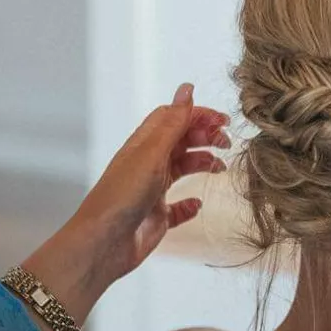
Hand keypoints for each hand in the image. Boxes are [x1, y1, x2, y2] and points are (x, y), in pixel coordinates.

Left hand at [21, 84, 228, 330]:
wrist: (105, 242)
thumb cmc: (124, 195)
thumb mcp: (152, 153)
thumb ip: (173, 122)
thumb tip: (187, 88)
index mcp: (144, 144)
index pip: (174, 119)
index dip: (198, 115)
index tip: (223, 121)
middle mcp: (148, 164)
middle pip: (181, 141)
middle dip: (205, 137)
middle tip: (226, 143)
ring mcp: (152, 191)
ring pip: (182, 169)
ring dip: (202, 164)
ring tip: (220, 168)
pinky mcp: (157, 216)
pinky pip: (178, 207)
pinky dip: (190, 203)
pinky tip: (197, 204)